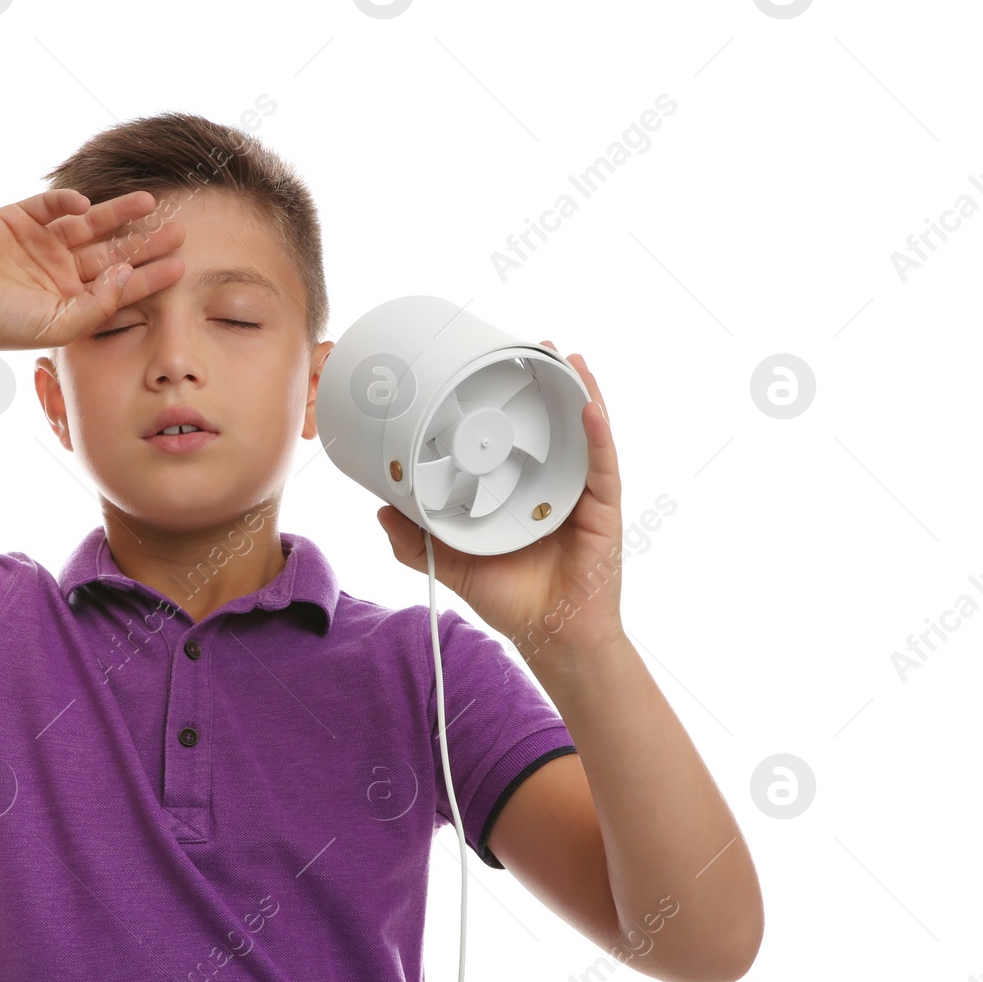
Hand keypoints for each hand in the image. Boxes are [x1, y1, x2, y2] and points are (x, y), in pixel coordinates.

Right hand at [0, 188, 185, 354]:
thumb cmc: (3, 323)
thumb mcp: (61, 324)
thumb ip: (99, 304)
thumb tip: (129, 275)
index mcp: (73, 299)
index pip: (121, 285)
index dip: (151, 275)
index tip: (182, 265)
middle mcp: (62, 270)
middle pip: (112, 252)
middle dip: (144, 242)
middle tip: (180, 230)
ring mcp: (42, 243)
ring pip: (90, 224)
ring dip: (118, 213)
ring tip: (150, 203)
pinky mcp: (19, 219)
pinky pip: (51, 206)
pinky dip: (68, 202)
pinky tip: (86, 203)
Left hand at [376, 343, 624, 656]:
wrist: (551, 637)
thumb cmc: (512, 600)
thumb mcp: (453, 564)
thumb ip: (416, 541)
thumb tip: (381, 510)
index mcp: (522, 491)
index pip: (518, 440)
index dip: (509, 404)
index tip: (492, 369)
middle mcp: (554, 484)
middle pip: (555, 425)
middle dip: (549, 383)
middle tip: (534, 344)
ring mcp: (581, 493)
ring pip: (584, 433)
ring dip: (579, 391)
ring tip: (566, 355)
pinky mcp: (602, 509)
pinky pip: (602, 465)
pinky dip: (597, 434)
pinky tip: (589, 406)